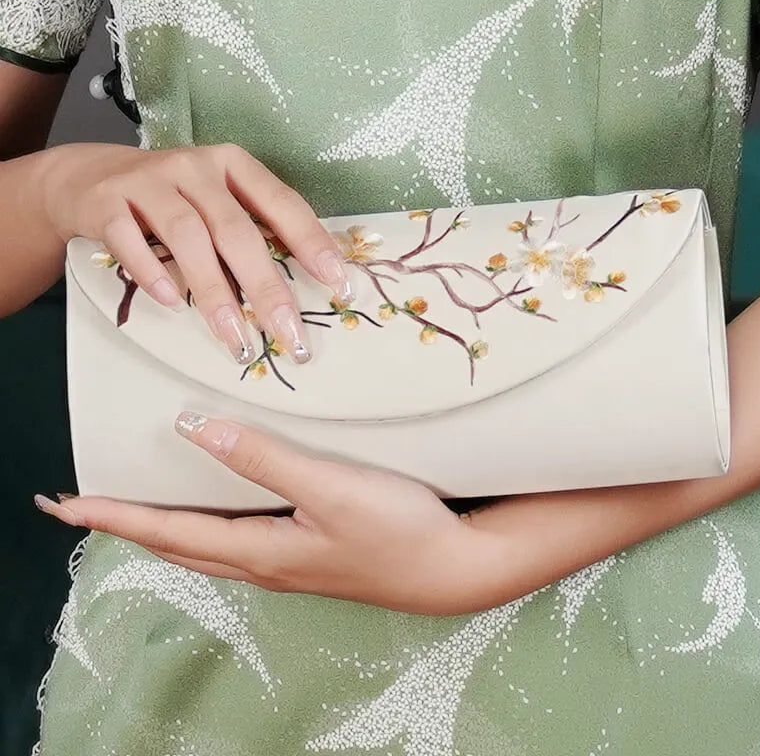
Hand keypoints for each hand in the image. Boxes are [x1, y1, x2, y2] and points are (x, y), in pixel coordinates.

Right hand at [35, 142, 352, 363]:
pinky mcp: (106, 202)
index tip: (337, 284)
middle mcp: (194, 167)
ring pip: (187, 237)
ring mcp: (147, 182)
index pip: (282, 203)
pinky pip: (130, 240)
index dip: (312, 243)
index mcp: (233, 166)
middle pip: (236, 229)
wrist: (88, 178)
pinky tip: (173, 303)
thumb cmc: (172, 199)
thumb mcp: (216, 202)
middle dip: (266, 286)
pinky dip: (153, 273)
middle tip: (288, 333)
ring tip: (234, 336)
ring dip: (214, 292)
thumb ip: (253, 231)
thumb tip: (304, 287)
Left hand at [35, 414, 495, 614]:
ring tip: (139, 510)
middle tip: (89, 510)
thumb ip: (262, 458)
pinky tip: (216, 513)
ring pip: (206, 546)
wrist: (452, 568)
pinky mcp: (308, 554)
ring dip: (164, 528)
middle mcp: (263, 563)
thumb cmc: (394, 527)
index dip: (117, 516)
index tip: (69, 506)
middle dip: (129, 526)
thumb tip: (196, 428)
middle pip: (179, 545)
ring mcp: (287, 563)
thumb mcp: (328, 487)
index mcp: (258, 550)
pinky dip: (205, 526)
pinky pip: (235, 541)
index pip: (169, 531)